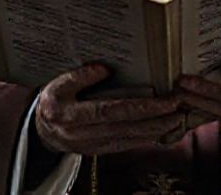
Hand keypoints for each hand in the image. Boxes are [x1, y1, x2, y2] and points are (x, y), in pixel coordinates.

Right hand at [35, 63, 185, 154]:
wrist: (41, 132)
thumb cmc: (52, 103)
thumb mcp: (58, 84)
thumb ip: (80, 75)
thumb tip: (104, 69)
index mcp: (71, 115)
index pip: (112, 111)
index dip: (140, 107)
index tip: (164, 100)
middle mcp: (83, 134)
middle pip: (126, 127)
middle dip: (156, 119)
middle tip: (179, 109)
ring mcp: (92, 146)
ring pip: (130, 139)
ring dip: (156, 130)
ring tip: (177, 118)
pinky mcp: (99, 152)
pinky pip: (126, 146)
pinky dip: (146, 139)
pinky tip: (161, 131)